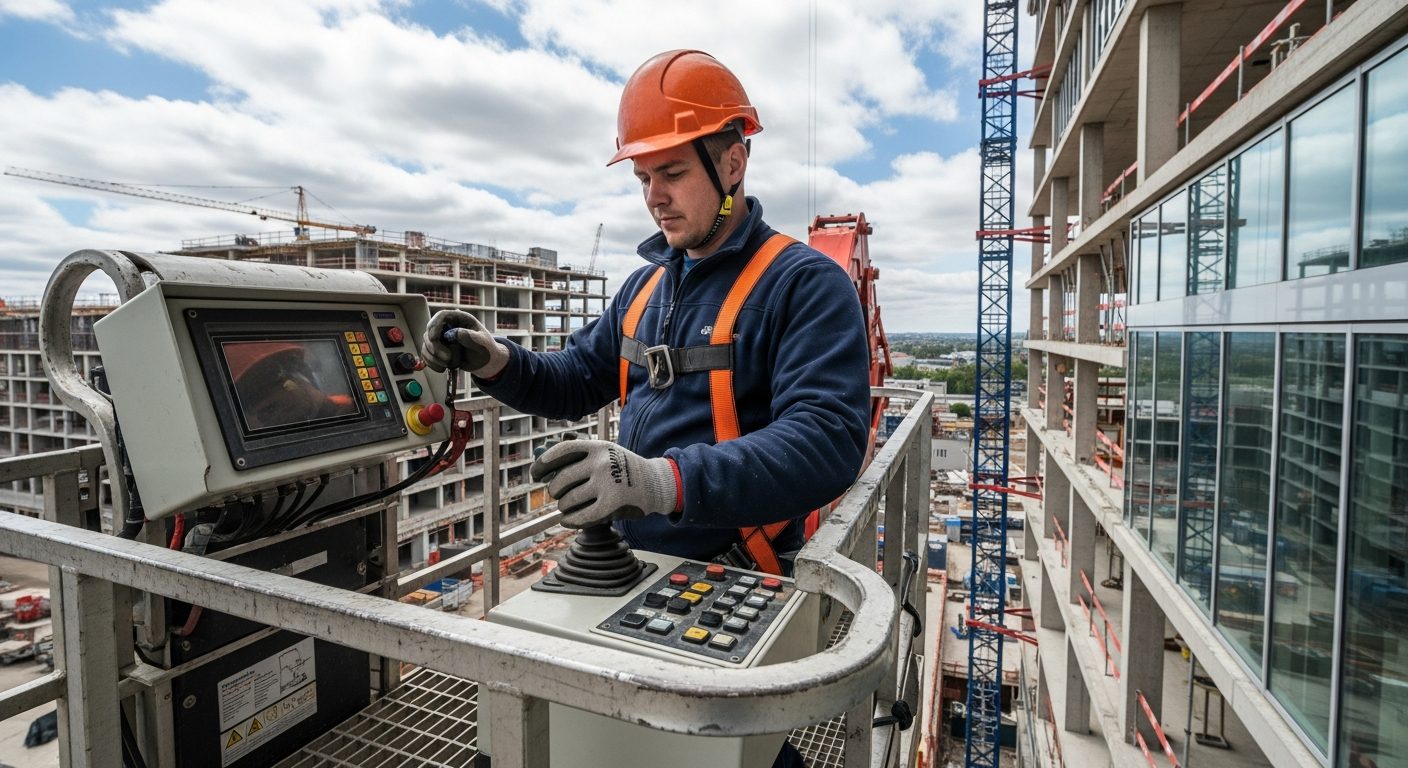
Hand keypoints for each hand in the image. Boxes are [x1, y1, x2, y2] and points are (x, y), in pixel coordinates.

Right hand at [421, 310, 508, 375]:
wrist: (485, 362)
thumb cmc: (486, 349)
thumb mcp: (482, 342)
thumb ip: (470, 337)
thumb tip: (455, 332)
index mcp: (459, 319)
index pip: (441, 316)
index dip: (434, 325)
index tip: (433, 338)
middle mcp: (447, 326)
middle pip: (430, 331)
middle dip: (434, 347)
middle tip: (446, 358)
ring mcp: (441, 338)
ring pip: (427, 344)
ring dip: (432, 357)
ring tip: (447, 365)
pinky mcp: (437, 349)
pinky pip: (427, 354)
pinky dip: (431, 362)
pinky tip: (442, 369)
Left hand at [530, 440, 677, 528]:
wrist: (655, 483)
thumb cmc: (623, 469)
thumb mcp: (605, 454)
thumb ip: (581, 459)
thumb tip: (545, 472)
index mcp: (597, 447)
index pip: (561, 452)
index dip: (543, 463)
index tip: (535, 474)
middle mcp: (600, 462)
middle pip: (560, 479)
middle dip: (555, 491)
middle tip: (558, 495)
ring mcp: (607, 483)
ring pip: (568, 500)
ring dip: (564, 507)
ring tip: (568, 507)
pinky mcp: (612, 504)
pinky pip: (581, 516)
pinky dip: (570, 521)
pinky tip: (567, 520)